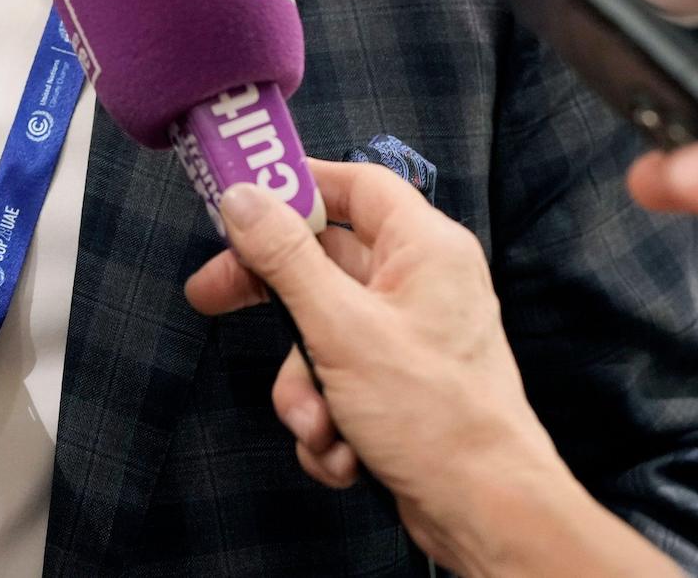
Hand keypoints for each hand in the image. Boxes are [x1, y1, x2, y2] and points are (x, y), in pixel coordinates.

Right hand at [185, 166, 650, 575]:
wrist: (486, 513)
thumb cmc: (433, 414)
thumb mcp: (339, 327)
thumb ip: (285, 257)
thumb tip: (242, 196)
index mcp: (423, 249)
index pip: (355, 185)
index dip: (296, 184)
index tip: (239, 198)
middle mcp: (420, 284)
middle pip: (323, 261)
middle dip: (271, 298)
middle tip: (212, 296)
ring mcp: (409, 338)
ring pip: (321, 335)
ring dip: (304, 387)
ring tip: (317, 426)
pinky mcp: (399, 387)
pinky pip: (339, 382)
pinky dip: (329, 421)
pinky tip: (342, 453)